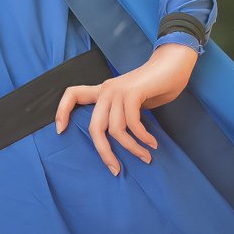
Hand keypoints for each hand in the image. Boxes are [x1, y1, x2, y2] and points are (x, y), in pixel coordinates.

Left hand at [54, 43, 197, 176]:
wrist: (172, 64)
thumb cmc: (154, 86)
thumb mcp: (133, 102)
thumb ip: (122, 115)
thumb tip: (119, 142)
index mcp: (103, 91)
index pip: (73, 94)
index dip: (62, 111)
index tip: (60, 131)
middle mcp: (107, 90)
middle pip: (94, 127)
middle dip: (104, 152)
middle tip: (116, 169)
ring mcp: (118, 90)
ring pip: (116, 130)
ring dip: (132, 148)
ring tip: (146, 156)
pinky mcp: (132, 92)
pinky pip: (132, 123)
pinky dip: (142, 138)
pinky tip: (152, 143)